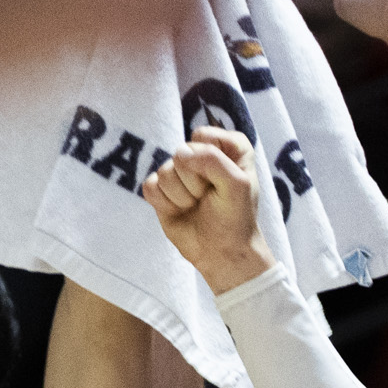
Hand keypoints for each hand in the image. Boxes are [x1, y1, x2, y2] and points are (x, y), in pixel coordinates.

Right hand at [142, 126, 273, 292]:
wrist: (221, 252)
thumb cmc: (235, 218)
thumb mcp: (237, 185)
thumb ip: (213, 160)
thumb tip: (180, 153)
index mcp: (228, 147)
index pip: (203, 136)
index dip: (210, 159)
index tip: (224, 180)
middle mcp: (201, 156)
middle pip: (181, 153)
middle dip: (195, 182)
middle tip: (209, 198)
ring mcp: (179, 172)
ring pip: (164, 171)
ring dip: (182, 196)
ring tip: (197, 206)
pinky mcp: (161, 190)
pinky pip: (150, 186)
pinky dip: (165, 203)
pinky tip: (180, 211)